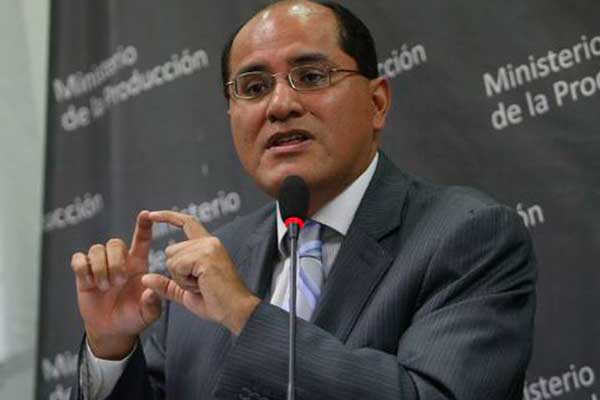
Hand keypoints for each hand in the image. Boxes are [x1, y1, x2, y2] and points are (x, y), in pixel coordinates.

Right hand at [70, 211, 161, 358]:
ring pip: (96, 249)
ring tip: (105, 287)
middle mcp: (119, 261)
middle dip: (115, 261)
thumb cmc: (133, 317)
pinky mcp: (83, 274)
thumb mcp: (148, 314)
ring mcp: (100, 266)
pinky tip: (90, 283)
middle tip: (118, 282)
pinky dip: (83, 270)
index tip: (146, 214)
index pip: (141, 240)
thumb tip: (150, 291)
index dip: (143, 226)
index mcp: (138, 265)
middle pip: (114, 242)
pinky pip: (78, 259)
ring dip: (100, 269)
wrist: (112, 330)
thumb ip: (152, 303)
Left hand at [142, 211, 259, 334]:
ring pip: (172, 259)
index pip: (186, 223)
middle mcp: (209, 242)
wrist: (235, 311)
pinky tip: (201, 284)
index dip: (167, 217)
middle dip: (176, 272)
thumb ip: (167, 284)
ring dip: (181, 278)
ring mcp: (208, 247)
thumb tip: (145, 279)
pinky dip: (184, 280)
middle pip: (171, 250)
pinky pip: (177, 266)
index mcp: (208, 246)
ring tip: (202, 285)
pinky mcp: (205, 255)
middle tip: (199, 284)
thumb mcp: (186, 292)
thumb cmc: (217, 302)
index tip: (151, 214)